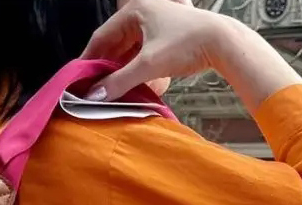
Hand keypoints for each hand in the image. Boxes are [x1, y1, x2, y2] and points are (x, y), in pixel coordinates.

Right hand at [82, 0, 301, 107]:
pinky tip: (130, 86)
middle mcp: (142, 14)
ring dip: (119, 71)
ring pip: (127, 51)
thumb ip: (119, 82)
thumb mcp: (149, 65)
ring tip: (110, 92)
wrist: (222, 43)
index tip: (78, 80)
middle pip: (113, 45)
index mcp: (134, 11)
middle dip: (104, 68)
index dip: (88, 60)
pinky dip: (134, 70)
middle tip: (93, 90)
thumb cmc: (187, 44)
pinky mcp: (164, 38)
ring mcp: (154, 25)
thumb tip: (95, 97)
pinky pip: (140, 55)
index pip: (101, 37)